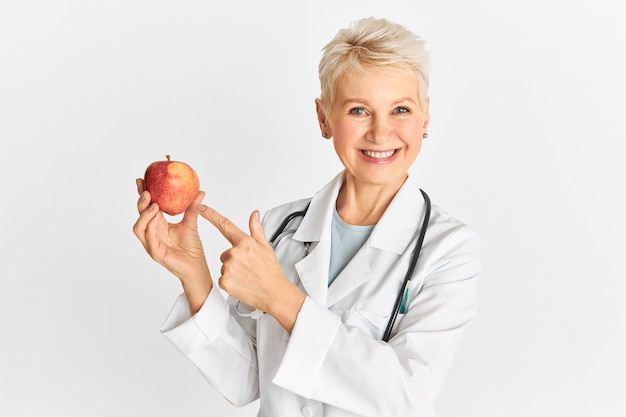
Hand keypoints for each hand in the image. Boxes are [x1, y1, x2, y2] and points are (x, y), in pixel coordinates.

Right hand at [132, 179, 212, 312]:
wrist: (197, 266)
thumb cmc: (192, 248)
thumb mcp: (191, 223)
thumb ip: (192, 208)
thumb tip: (200, 191)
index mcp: (158, 225)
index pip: (147, 208)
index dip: (142, 195)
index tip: (142, 180)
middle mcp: (152, 234)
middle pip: (140, 216)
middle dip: (140, 202)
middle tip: (146, 191)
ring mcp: (151, 244)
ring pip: (139, 228)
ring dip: (144, 215)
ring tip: (153, 204)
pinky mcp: (155, 253)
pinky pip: (149, 238)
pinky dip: (150, 227)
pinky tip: (156, 217)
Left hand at [199, 205, 305, 331]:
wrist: (274, 293)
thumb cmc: (271, 271)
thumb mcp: (266, 247)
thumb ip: (256, 229)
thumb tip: (254, 214)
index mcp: (245, 242)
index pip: (225, 225)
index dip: (211, 215)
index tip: (201, 207)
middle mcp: (234, 253)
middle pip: (225, 253)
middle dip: (234, 259)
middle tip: (248, 267)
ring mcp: (228, 267)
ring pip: (224, 266)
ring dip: (232, 270)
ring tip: (247, 276)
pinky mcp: (224, 281)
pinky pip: (223, 278)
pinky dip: (230, 281)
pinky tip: (242, 283)